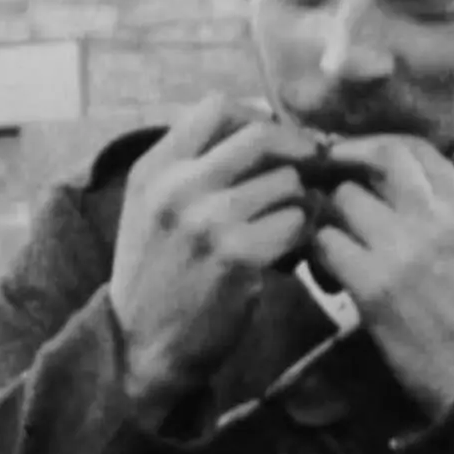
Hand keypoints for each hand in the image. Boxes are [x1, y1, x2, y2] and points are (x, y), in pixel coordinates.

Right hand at [110, 95, 320, 407]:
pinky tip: (288, 253)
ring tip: (289, 223)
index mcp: (154, 169)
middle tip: (311, 167)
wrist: (142, 345)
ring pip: (287, 181)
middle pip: (261, 135)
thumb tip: (256, 126)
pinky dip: (301, 237)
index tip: (274, 141)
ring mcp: (208, 221)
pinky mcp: (238, 257)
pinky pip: (296, 224)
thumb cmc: (157, 275)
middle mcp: (177, 187)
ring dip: (300, 201)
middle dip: (296, 149)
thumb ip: (190, 166)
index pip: (217, 107)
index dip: (257, 118)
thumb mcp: (151, 208)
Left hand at [311, 135, 453, 417]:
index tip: (350, 157)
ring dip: (330, 218)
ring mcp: (405, 249)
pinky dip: (319, 255)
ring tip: (333, 243)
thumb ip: (449, 210)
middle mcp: (439, 218)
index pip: (412, 147)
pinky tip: (329, 274)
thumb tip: (400, 182)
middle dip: (345, 172)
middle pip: (374, 160)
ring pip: (343, 199)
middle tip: (327, 188)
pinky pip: (325, 244)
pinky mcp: (373, 285)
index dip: (371, 145)